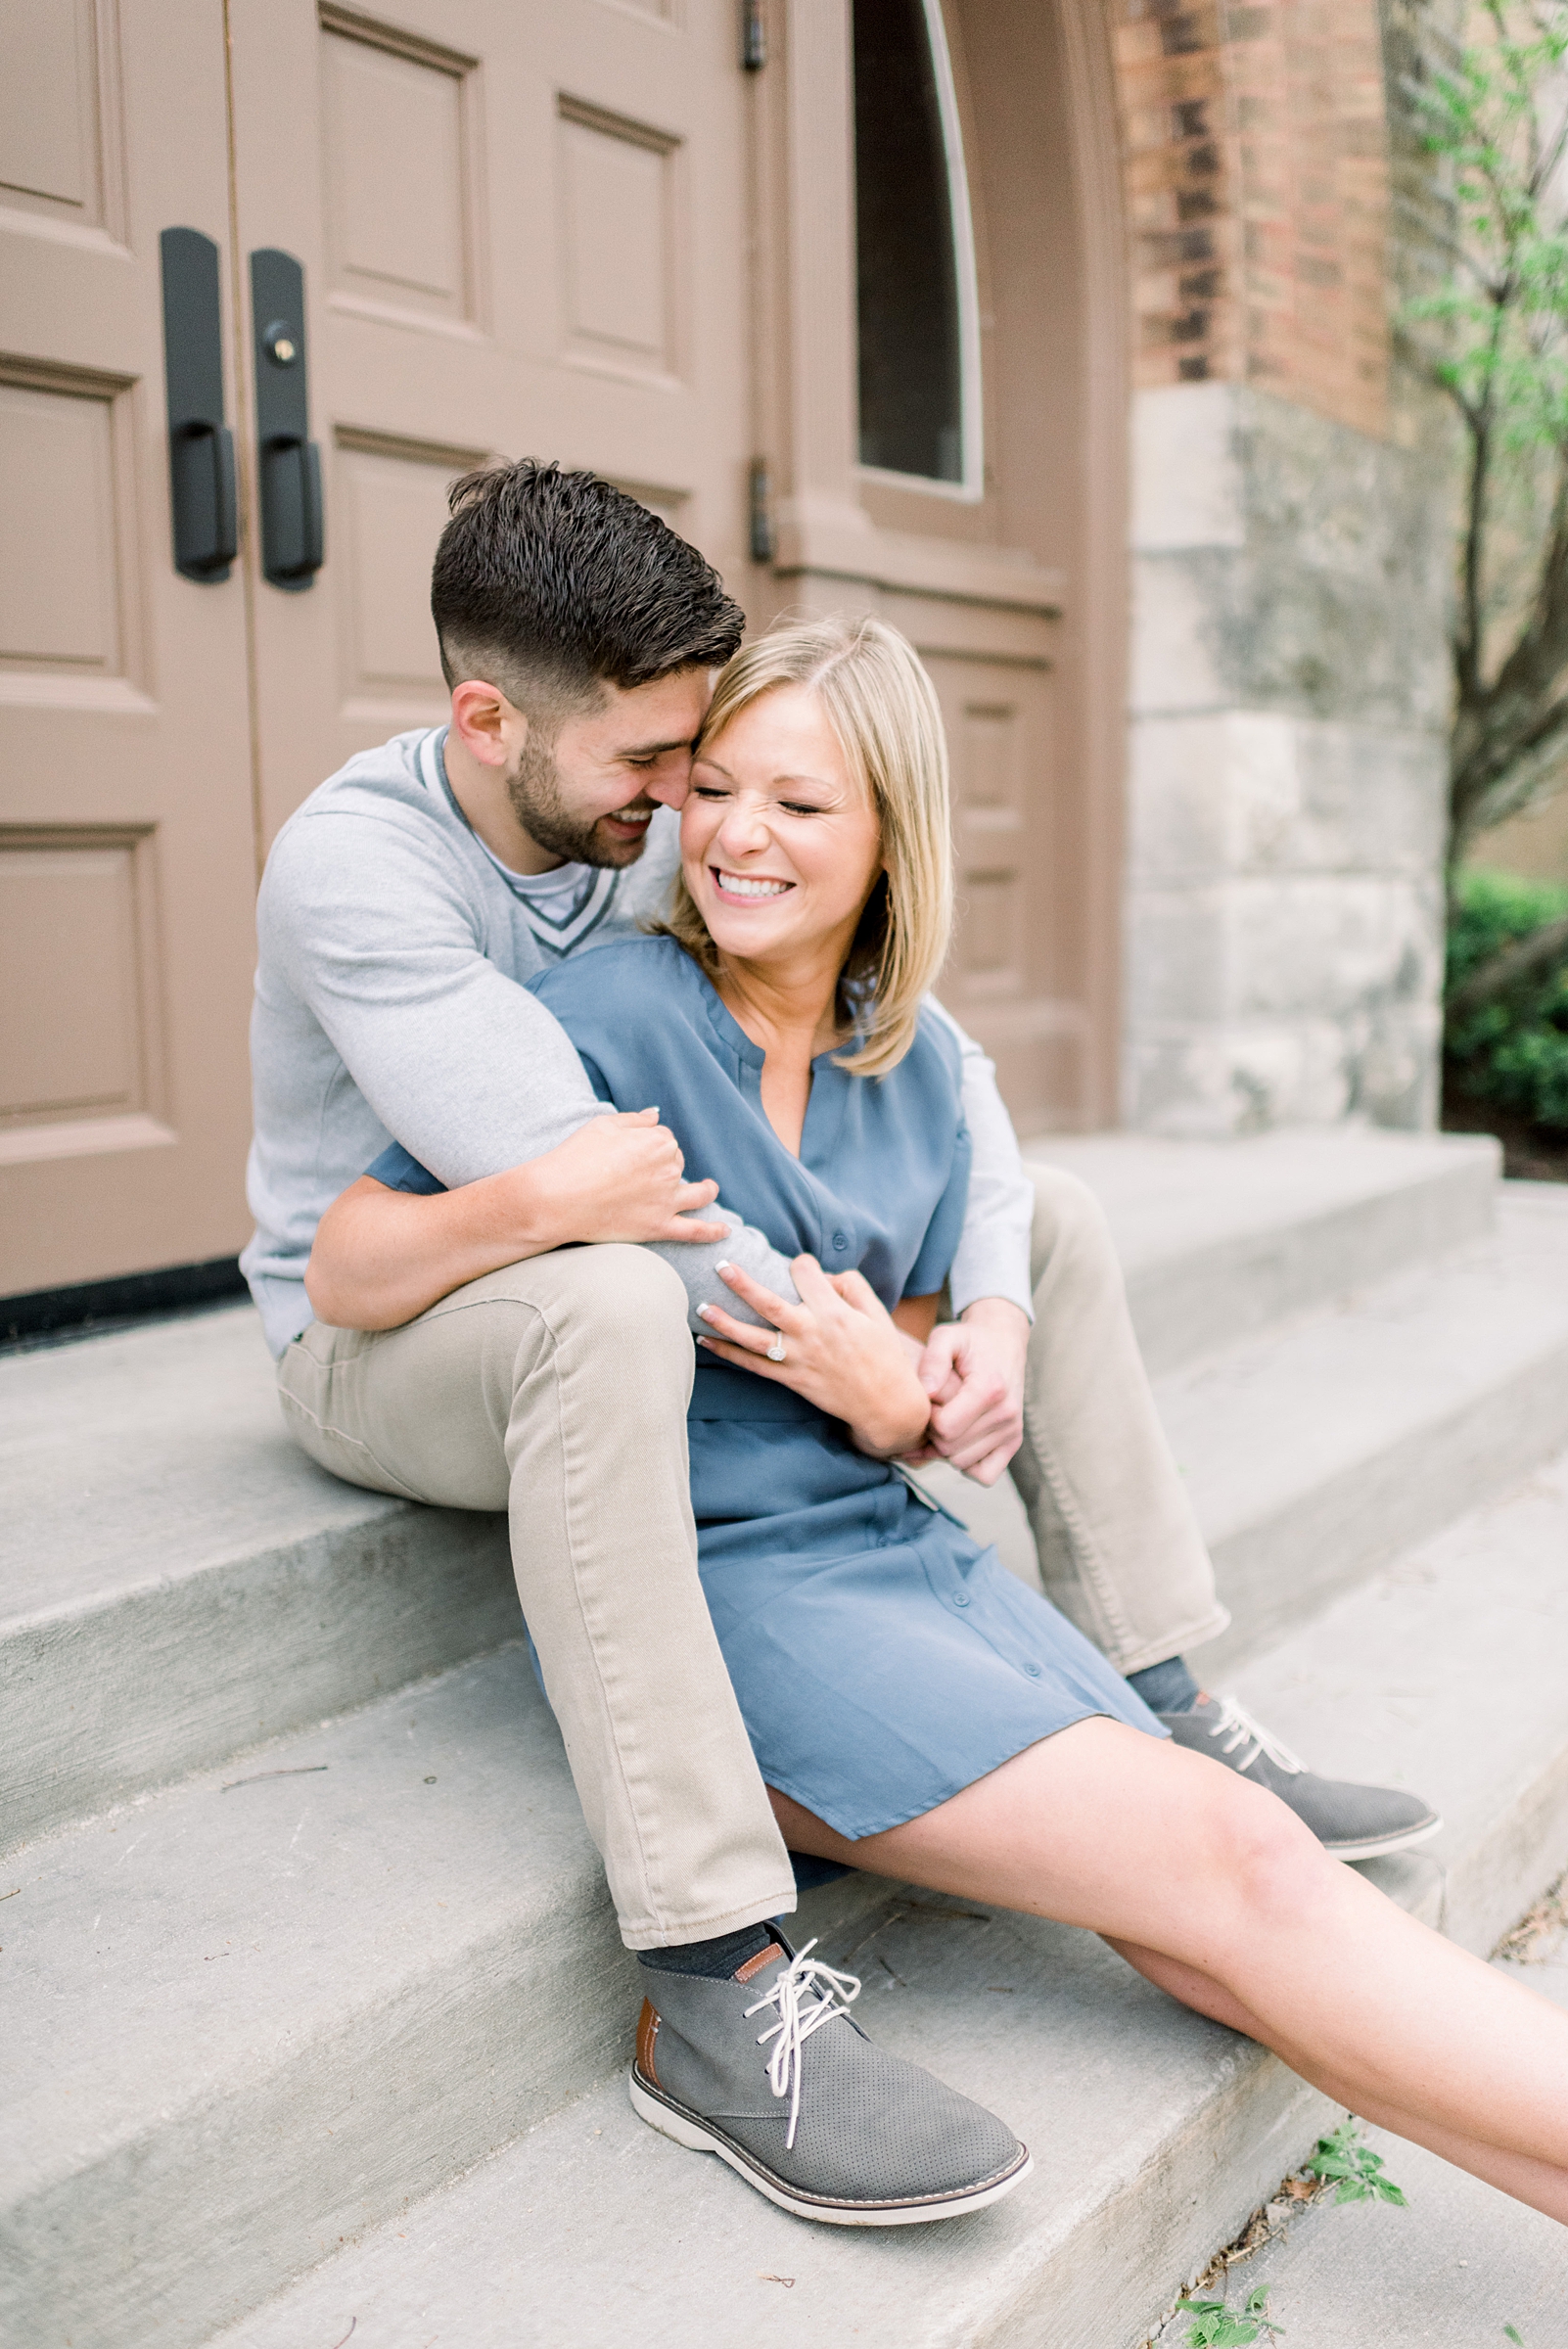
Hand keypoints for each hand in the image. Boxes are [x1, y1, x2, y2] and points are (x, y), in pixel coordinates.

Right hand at [525, 1109, 730, 1245]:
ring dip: (707, 1190)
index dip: (649, 1145)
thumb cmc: (575, 1157)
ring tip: (710, 1189)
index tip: (633, 1153)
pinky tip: (725, 1231)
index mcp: (657, 1141)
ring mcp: (667, 1200)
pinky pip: (695, 1231)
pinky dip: (713, 1231)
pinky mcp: (660, 1227)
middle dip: (666, 1166)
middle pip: (677, 1164)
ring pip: (698, 1193)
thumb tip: (656, 1116)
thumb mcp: (602, 1125)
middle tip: (637, 1174)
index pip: (664, 1139)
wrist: (557, 1197)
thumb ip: (634, 1120)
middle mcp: (668, 1169)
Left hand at [695, 1254, 932, 1457]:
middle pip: (769, 1303)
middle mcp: (812, 1333)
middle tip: (721, 1265)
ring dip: (724, 1322)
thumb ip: (852, 1286)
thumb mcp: (877, 1314)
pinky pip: (753, 1366)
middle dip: (742, 1283)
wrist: (885, 1405)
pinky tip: (706, 1341)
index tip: (800, 1266)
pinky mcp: (791, 1379)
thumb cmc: (884, 1356)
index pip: (806, 1274)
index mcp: (835, 1312)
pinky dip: (728, 1353)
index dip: (802, 1264)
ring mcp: (799, 1358)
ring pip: (753, 1337)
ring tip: (700, 1306)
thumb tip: (825, 1276)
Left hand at [905, 1297, 1028, 1485]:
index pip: (945, 1428)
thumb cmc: (969, 1341)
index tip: (929, 1401)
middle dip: (933, 1435)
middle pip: (950, 1450)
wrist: (1003, 1342)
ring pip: (962, 1464)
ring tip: (944, 1422)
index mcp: (990, 1389)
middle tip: (934, 1412)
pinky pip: (984, 1474)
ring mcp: (1013, 1431)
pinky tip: (959, 1441)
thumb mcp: (946, 1336)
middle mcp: (1006, 1414)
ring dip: (945, 1449)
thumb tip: (926, 1392)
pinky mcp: (1014, 1442)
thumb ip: (933, 1359)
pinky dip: (967, 1465)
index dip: (927, 1418)